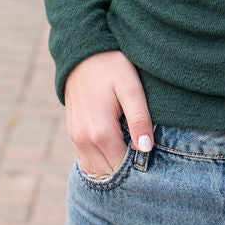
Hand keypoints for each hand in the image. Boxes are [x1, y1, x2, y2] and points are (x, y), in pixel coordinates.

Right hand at [64, 50, 153, 177]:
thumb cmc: (111, 67)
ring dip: (113, 165)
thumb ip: (139, 118)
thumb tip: (146, 148)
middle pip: (108, 172)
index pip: (122, 166)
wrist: (81, 52)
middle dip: (126, 168)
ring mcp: (75, 137)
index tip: (151, 153)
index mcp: (100, 131)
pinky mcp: (73, 133)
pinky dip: (101, 160)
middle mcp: (83, 139)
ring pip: (96, 169)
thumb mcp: (131, 88)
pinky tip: (117, 146)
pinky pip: (87, 159)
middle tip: (143, 151)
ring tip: (131, 148)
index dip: (139, 164)